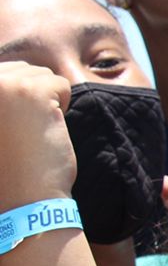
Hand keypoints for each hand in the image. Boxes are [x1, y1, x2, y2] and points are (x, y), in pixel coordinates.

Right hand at [0, 62, 75, 211]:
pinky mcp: (31, 91)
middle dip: (31, 94)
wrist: (22, 197)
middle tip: (23, 130)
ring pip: (41, 74)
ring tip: (31, 130)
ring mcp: (3, 84)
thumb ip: (1, 97)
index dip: (15, 96)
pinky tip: (47, 128)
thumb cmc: (5, 164)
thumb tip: (12, 68)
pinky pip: (61, 84)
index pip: (0, 70)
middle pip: (20, 68)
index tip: (13, 124)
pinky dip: (63, 105)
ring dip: (46, 100)